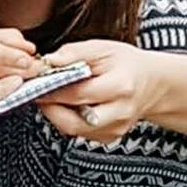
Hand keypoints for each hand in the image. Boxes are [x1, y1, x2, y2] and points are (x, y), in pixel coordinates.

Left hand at [39, 40, 156, 140]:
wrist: (152, 83)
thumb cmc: (126, 64)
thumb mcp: (103, 48)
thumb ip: (74, 53)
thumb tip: (48, 61)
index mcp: (120, 87)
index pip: (77, 94)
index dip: (51, 90)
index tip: (35, 82)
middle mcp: (119, 113)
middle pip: (73, 122)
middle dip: (50, 109)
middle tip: (38, 93)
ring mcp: (115, 128)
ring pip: (74, 130)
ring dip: (57, 115)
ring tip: (52, 96)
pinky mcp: (110, 137)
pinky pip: (80, 133)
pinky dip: (68, 119)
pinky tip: (68, 105)